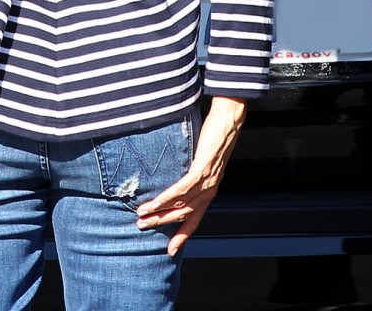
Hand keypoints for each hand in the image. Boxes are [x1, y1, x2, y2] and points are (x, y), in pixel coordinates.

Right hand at [136, 98, 246, 255]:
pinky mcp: (202, 169)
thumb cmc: (216, 136)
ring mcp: (207, 181)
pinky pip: (182, 189)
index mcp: (210, 190)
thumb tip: (177, 174)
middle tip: (142, 227)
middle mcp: (209, 191)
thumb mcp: (204, 159)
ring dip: (159, 212)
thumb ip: (193, 170)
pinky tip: (154, 203)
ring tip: (141, 216)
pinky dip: (167, 198)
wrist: (230, 121)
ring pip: (181, 204)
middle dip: (162, 223)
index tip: (171, 250)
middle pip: (184, 215)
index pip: (195, 219)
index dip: (183, 235)